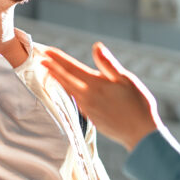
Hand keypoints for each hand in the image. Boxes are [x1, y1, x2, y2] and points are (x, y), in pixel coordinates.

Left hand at [41, 43, 162, 150]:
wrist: (140, 133)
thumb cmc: (138, 104)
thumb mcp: (126, 80)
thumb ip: (108, 64)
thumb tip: (96, 46)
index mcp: (96, 85)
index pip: (71, 68)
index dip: (57, 58)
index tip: (45, 51)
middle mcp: (87, 97)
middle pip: (64, 79)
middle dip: (51, 68)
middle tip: (39, 58)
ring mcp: (87, 109)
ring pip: (67, 91)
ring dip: (57, 79)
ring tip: (49, 72)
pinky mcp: (91, 118)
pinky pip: (74, 100)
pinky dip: (67, 92)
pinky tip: (67, 89)